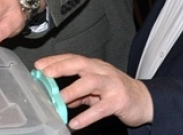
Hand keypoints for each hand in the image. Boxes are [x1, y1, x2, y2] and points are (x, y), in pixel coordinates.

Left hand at [34, 54, 152, 129]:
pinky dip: (87, 116)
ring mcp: (112, 85)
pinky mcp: (119, 101)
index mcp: (94, 66)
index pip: (72, 59)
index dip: (55, 60)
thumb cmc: (116, 91)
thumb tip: (59, 98)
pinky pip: (101, 109)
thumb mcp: (95, 90)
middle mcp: (102, 71)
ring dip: (74, 90)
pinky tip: (74, 123)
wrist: (144, 100)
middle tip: (45, 74)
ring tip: (59, 99)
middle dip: (61, 67)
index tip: (38, 65)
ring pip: (91, 82)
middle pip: (80, 64)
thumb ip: (78, 92)